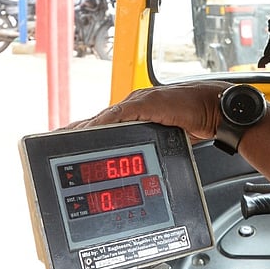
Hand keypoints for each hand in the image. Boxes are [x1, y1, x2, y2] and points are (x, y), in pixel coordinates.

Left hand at [68, 81, 230, 141]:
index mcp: (137, 115)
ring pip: (104, 117)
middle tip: (54, 140)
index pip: (105, 125)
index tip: (65, 142)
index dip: (85, 133)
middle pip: (98, 121)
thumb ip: (153, 142)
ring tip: (63, 137)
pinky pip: (120, 113)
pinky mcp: (147, 103)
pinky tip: (92, 129)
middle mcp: (134, 107)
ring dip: (84, 128)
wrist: (215, 108)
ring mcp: (139, 104)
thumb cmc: (196, 119)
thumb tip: (143, 165)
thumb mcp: (169, 137)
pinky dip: (104, 121)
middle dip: (76, 131)